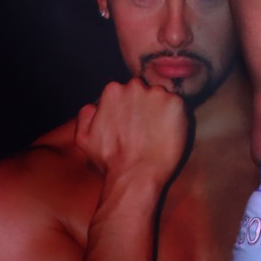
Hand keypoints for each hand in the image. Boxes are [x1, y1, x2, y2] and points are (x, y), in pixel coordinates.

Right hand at [74, 79, 189, 182]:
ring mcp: (157, 93)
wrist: (137, 174)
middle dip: (145, 104)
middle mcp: (135, 87)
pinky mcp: (176, 102)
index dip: (130, 108)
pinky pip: (177, 105)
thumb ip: (85, 115)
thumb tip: (93, 106)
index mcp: (112, 90)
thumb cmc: (110, 160)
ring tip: (156, 133)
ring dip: (161, 110)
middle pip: (144, 90)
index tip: (132, 123)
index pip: (125, 91)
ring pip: (161, 97)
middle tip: (145, 128)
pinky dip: (175, 117)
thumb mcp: (83, 138)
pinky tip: (167, 133)